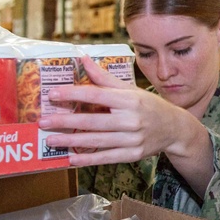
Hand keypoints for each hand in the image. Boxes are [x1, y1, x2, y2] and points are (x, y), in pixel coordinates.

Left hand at [38, 56, 197, 166]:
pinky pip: (108, 157)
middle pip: (94, 121)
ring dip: (72, 141)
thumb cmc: (149, 106)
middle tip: (44, 122)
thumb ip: (105, 78)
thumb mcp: (130, 90)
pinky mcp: (134, 154)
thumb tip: (83, 60)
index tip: (53, 94)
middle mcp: (131, 120)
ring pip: (98, 141)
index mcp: (129, 100)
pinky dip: (89, 159)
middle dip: (67, 121)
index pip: (97, 95)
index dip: (73, 94)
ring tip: (52, 141)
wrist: (175, 128)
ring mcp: (133, 139)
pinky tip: (72, 159)